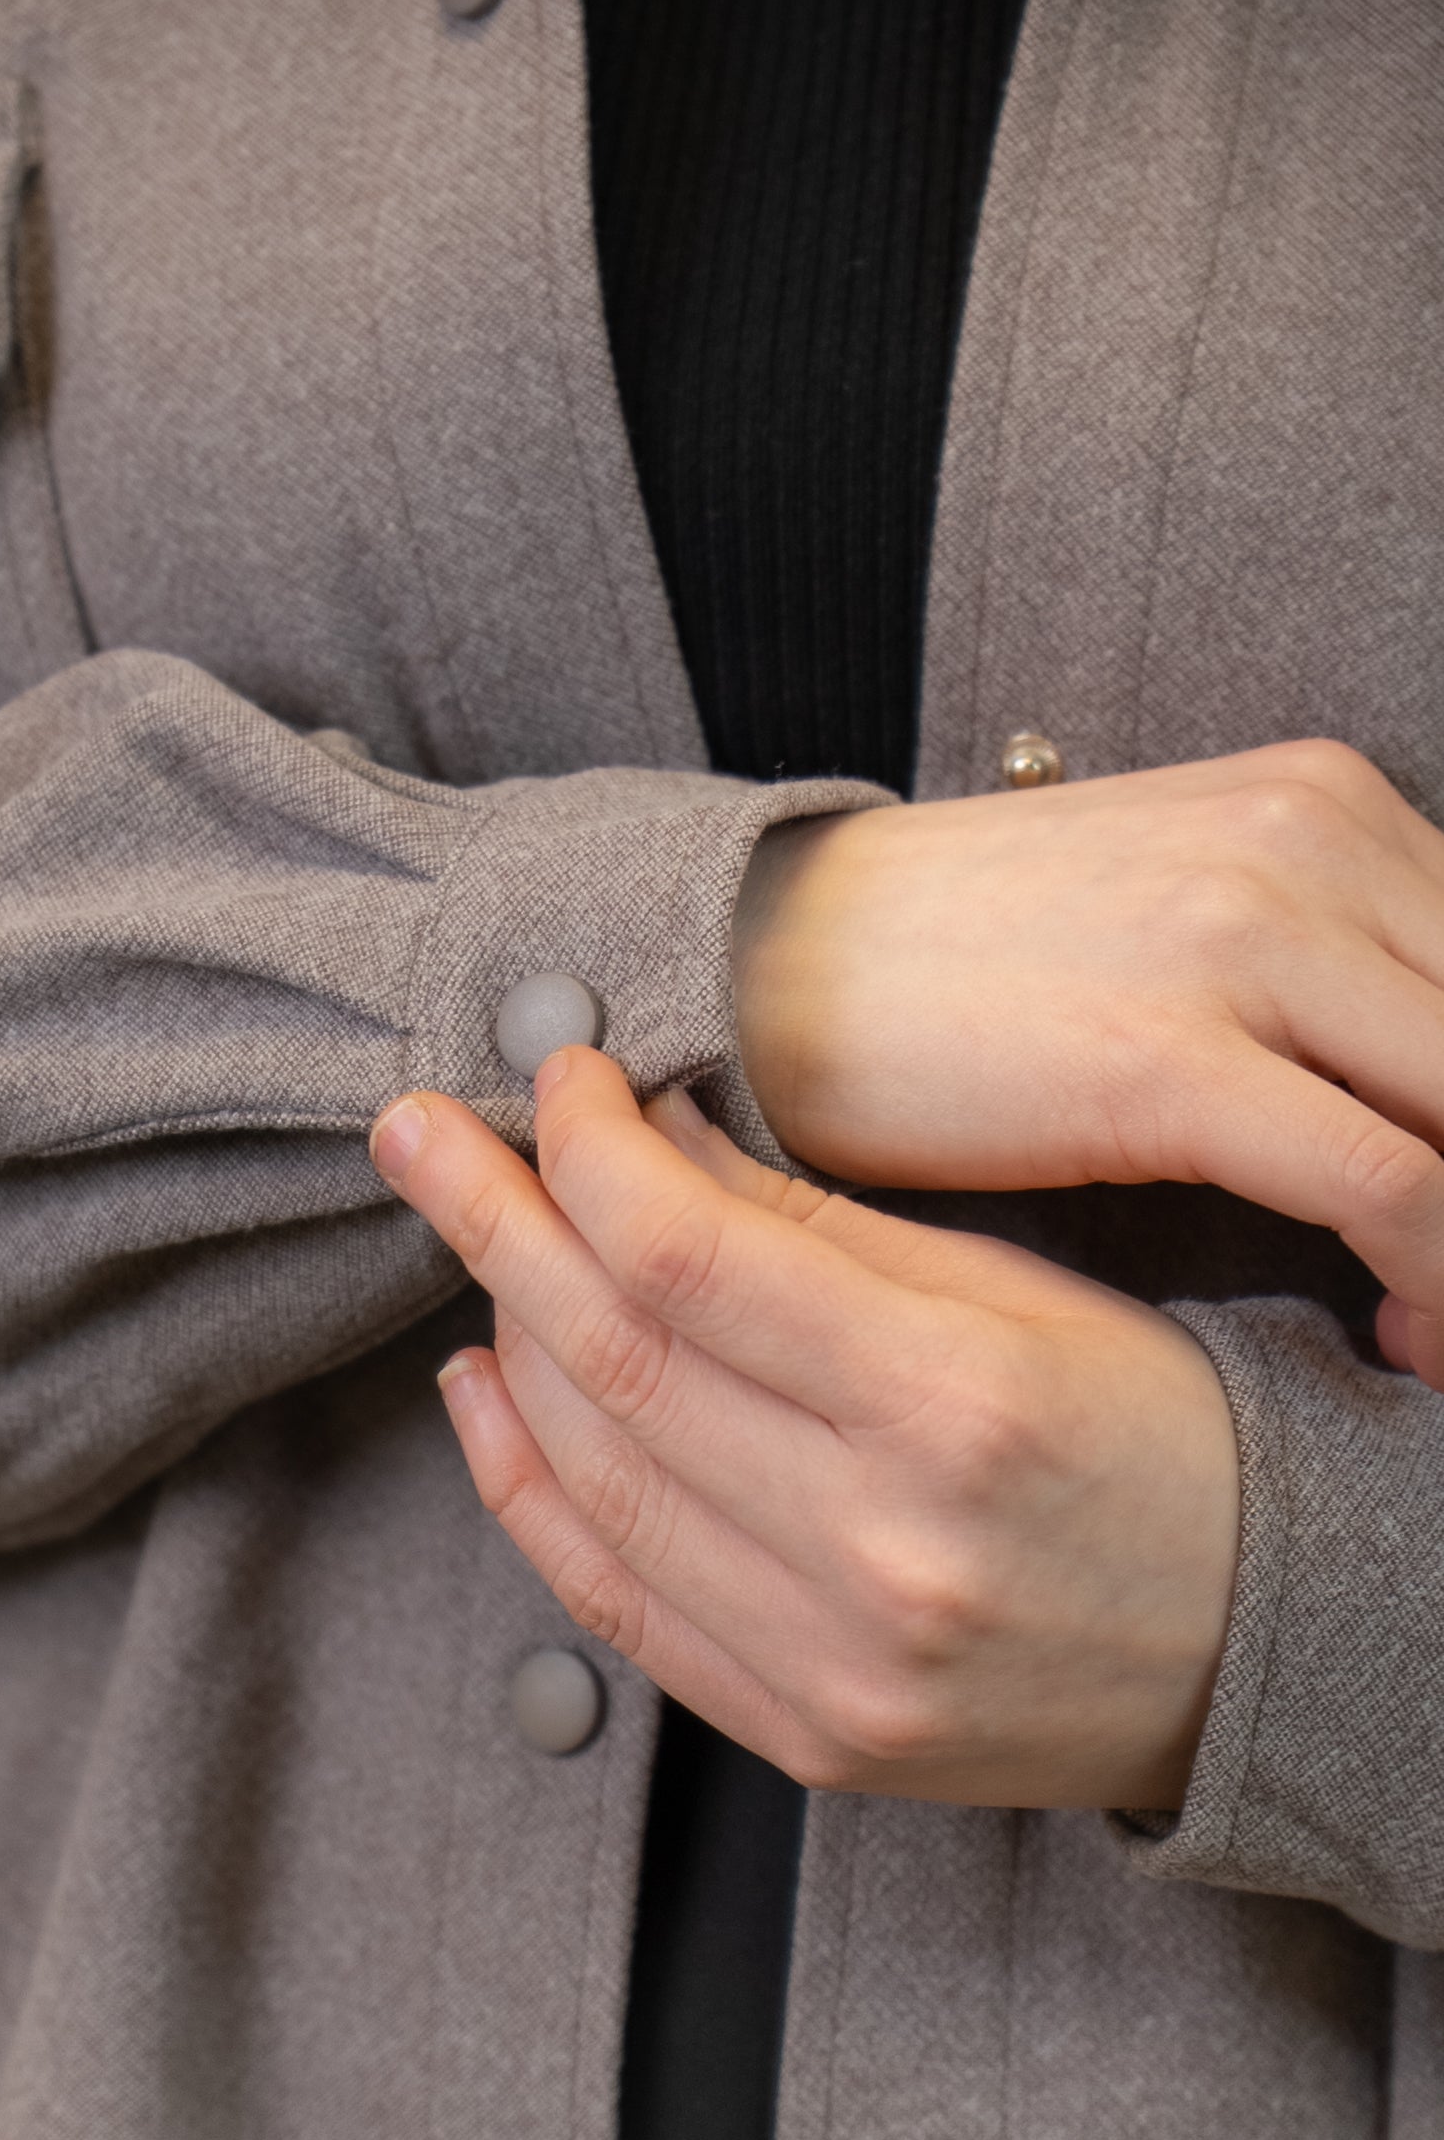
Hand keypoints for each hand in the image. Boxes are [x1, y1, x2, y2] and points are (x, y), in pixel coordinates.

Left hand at [371, 1049, 1238, 1810]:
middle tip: (419, 1133)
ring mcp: (835, 1665)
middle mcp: (882, 1551)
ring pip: (590, 1478)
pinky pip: (614, 1606)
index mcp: (956, 1407)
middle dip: (494, 1223)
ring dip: (503, 1341)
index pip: (690, 1258)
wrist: (1267, 1647)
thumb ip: (816, 1231)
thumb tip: (643, 1143)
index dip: (587, 1151)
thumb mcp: (1017, 1296)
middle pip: (612, 1361)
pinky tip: (484, 1389)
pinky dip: (527, 1489)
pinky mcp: (806, 1738)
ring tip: (468, 1245)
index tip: (551, 1077)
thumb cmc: (1161, 1437)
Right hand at [732, 739, 1443, 1384]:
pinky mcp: (1173, 1057)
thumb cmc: (960, 968)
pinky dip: (1441, 1281)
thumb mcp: (1174, 921)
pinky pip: (1396, 1186)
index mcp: (1327, 802)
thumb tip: (1414, 1092)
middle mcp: (1314, 841)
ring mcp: (1248, 938)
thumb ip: (1317, 971)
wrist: (763, 956)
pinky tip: (1400, 1336)